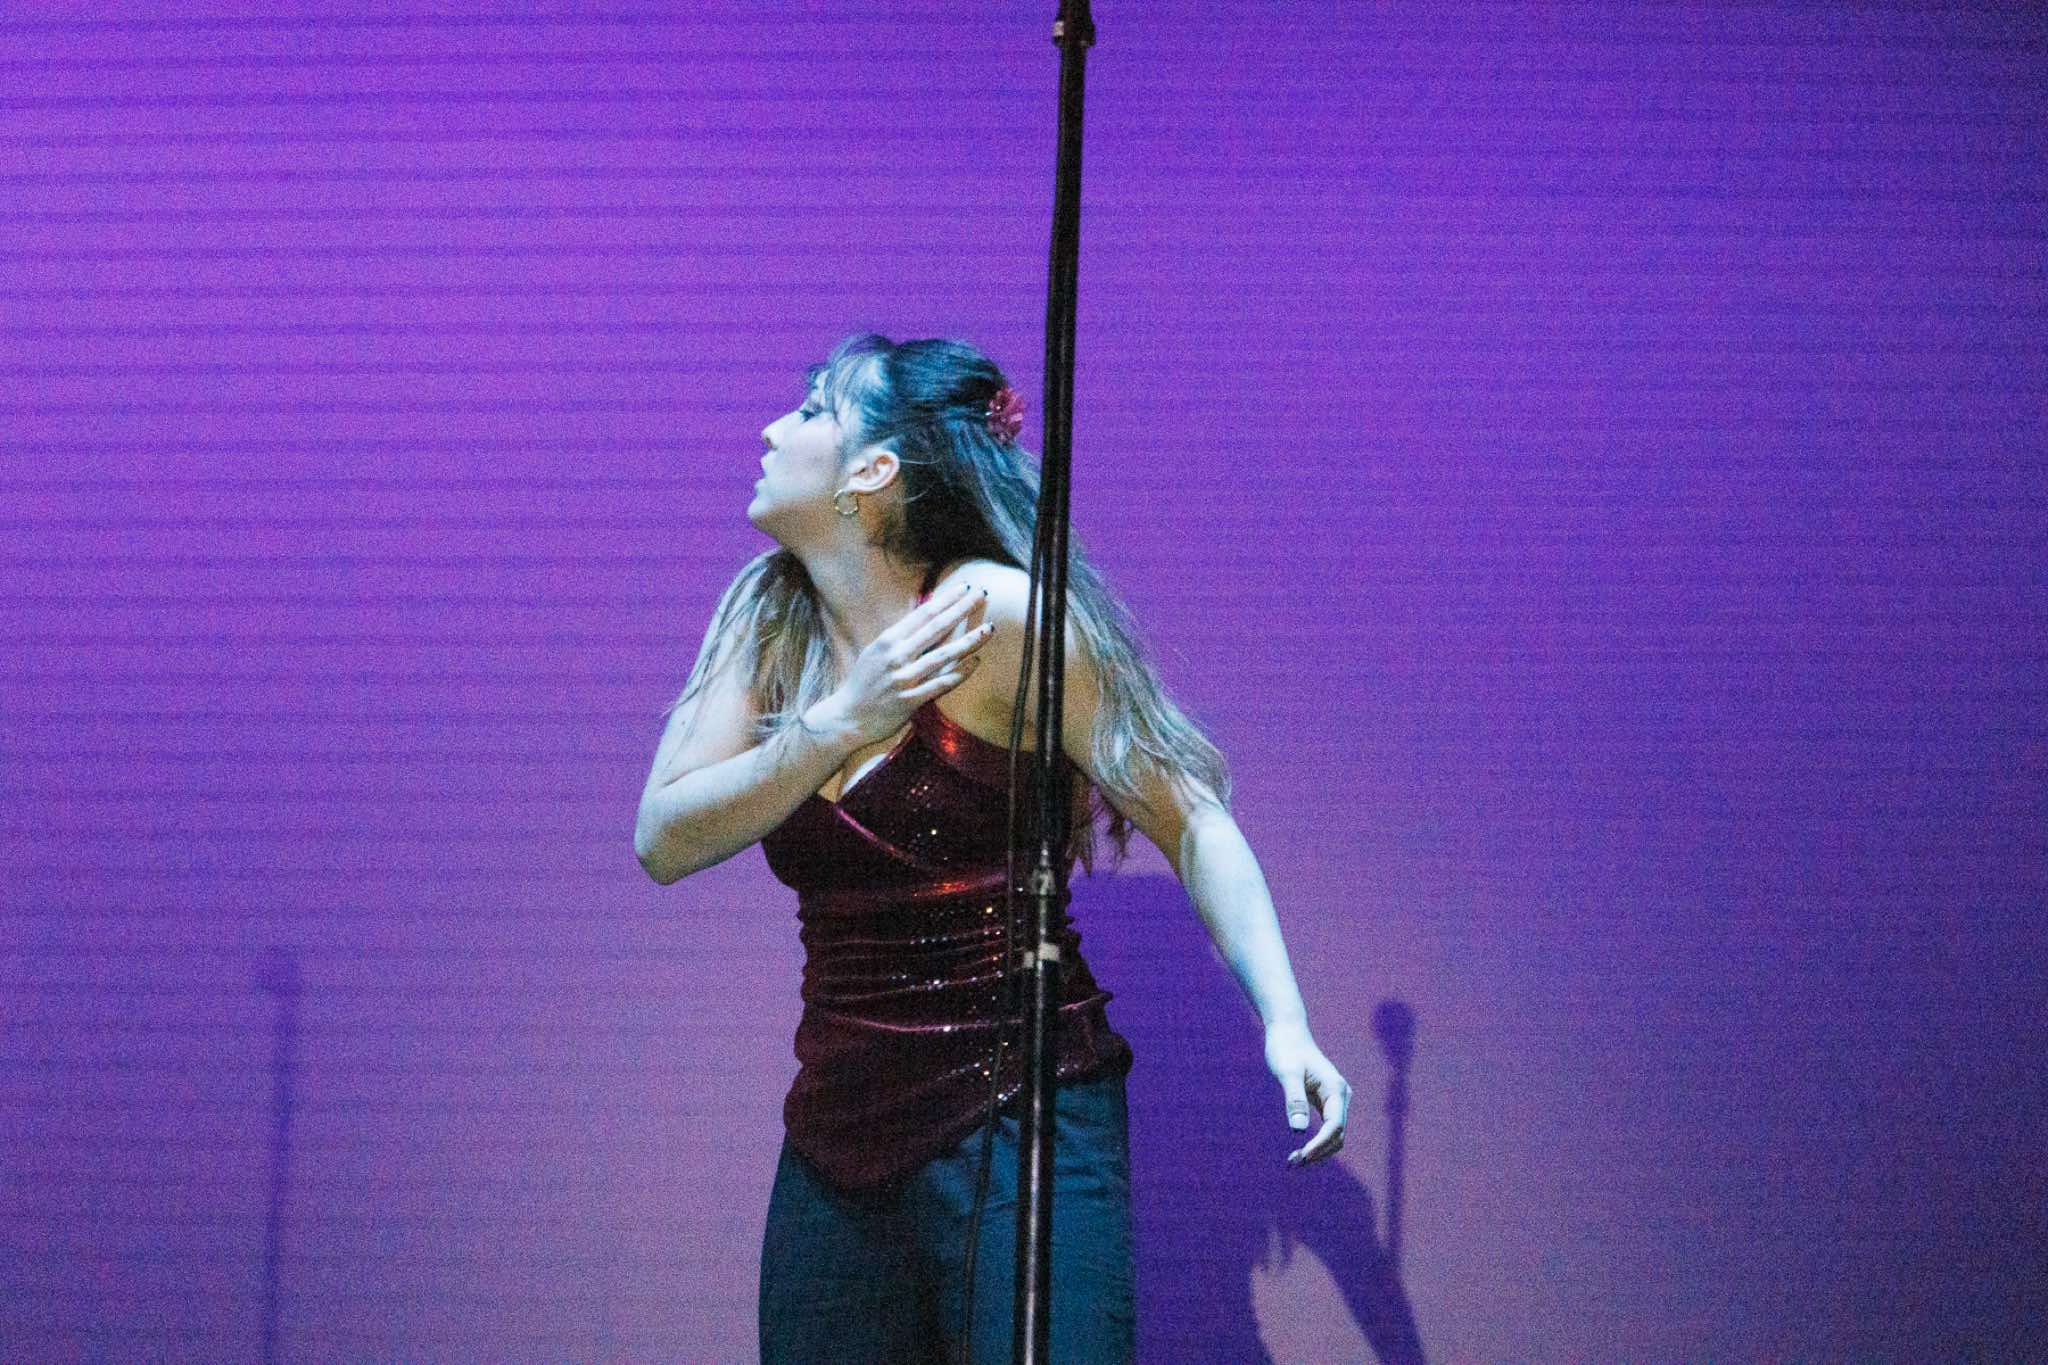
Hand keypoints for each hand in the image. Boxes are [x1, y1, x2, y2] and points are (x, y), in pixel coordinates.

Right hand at [825, 582, 991, 747]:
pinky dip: (959, 673)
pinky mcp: (908, 701)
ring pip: (942, 655)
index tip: (965, 587)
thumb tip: (923, 611)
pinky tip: (976, 662)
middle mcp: (895, 656)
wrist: (847, 717)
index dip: (946, 599)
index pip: (922, 614)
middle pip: (935, 628)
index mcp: (888, 640)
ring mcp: (903, 679)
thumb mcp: (876, 651)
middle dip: (961, 609)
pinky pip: (939, 684)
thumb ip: (901, 635)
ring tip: (989, 628)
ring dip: (968, 641)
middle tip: (982, 594)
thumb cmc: (865, 682)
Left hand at [1265, 1019, 1349, 1167]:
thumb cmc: (1286, 1050)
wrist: (1288, 1034)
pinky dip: (1315, 1143)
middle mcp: (1340, 1096)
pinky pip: (1326, 1130)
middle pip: (1337, 1135)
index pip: (1334, 1125)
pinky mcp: (1326, 1103)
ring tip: (1293, 1162)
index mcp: (1335, 1089)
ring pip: (1334, 1135)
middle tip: (1292, 1163)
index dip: (1320, 1144)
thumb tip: (1298, 1130)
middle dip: (1318, 1152)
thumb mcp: (1287, 1073)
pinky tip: (1298, 1151)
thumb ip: (1294, 1100)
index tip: (1302, 1156)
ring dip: (1317, 1151)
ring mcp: (1335, 1100)